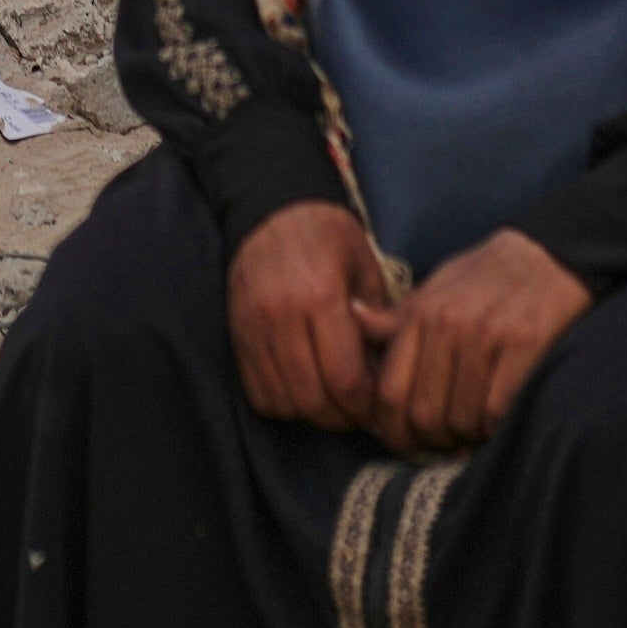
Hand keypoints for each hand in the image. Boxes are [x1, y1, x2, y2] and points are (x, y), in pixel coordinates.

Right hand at [228, 201, 400, 432]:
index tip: (380, 404)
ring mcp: (253, 328)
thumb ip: (379, 320)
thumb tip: (388, 373)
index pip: (344, 379)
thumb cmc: (328, 237)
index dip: (366, 405)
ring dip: (311, 413)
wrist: (272, 211)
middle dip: (341, 416)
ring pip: (282, 402)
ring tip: (332, 402)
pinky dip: (283, 403)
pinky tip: (304, 389)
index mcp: (320, 296)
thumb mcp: (366, 266)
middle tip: (359, 411)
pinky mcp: (238, 335)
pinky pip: (258, 392)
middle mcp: (281, 315)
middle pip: (312, 399)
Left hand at [369, 229, 595, 454]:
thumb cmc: (484, 281)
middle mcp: (446, 324)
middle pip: (423, 412)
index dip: (393, 430)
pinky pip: (498, 409)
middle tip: (447, 444)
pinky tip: (498, 422)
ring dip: (467, 437)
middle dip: (433, 441)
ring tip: (474, 432)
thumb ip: (396, 319)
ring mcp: (485, 334)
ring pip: (461, 417)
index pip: (389, 391)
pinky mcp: (524, 344)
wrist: (545, 255)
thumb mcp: (433, 291)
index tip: (406, 444)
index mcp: (419, 314)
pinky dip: (495, 427)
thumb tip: (353, 318)